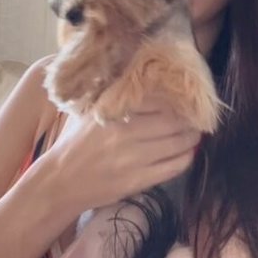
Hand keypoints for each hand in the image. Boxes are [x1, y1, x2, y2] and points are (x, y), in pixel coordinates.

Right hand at [45, 95, 200, 216]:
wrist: (60, 181)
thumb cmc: (74, 141)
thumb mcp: (89, 110)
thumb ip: (113, 95)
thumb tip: (140, 75)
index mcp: (114, 111)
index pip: (156, 98)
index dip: (175, 97)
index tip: (185, 95)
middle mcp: (126, 133)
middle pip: (173, 121)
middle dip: (190, 118)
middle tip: (197, 114)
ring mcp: (134, 159)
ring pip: (177, 144)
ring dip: (192, 137)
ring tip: (196, 132)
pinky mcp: (138, 181)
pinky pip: (173, 167)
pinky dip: (186, 158)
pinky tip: (188, 153)